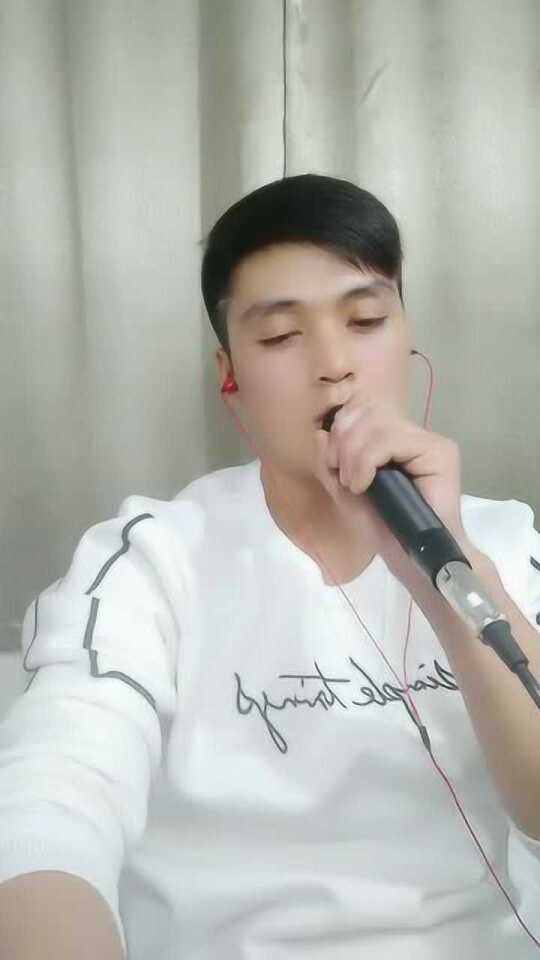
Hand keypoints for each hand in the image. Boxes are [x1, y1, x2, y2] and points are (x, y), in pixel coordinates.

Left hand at [313, 393, 472, 590]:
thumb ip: (332, 461)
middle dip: (342, 445)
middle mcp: (411, 433)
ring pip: (376, 424)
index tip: (333, 468)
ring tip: (356, 485)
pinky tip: (365, 485)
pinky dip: (367, 461)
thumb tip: (320, 432)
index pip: (359, 412)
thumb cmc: (381, 528)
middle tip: (345, 480)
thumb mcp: (345, 490)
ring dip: (354, 456)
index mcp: (389, 437)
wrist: (411, 559)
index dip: (337, 435)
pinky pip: (390, 439)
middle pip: (365, 413)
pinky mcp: (440, 451)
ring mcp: (427, 440)